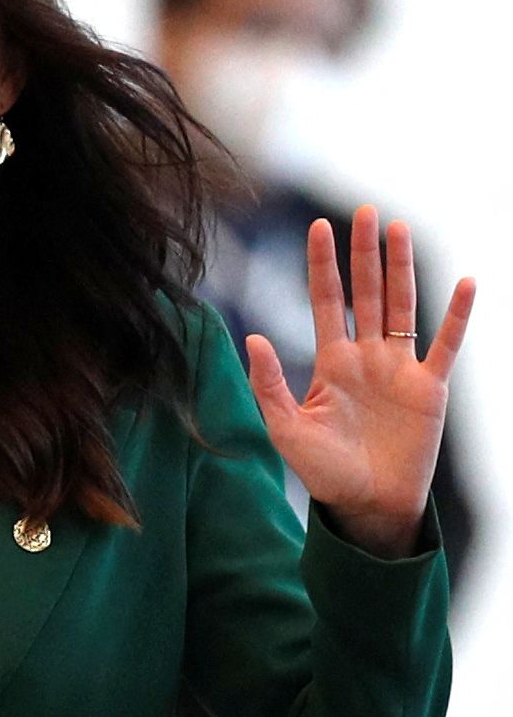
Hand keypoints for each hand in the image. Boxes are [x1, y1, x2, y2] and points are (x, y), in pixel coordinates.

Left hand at [244, 205, 475, 557]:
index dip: (323, 264)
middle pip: (367, 293)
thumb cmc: (323, 471)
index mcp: (331, 362)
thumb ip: (270, 383)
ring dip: (401, 268)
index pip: (327, 300)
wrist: (366, 505)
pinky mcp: (430, 389)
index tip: (318, 225)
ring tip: (399, 228)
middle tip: (365, 211)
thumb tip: (252, 338)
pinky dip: (457, 315)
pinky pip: (446, 344)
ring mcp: (400, 369)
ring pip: (403, 306)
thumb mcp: (286, 427)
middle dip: (364, 253)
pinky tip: (465, 282)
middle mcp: (366, 357)